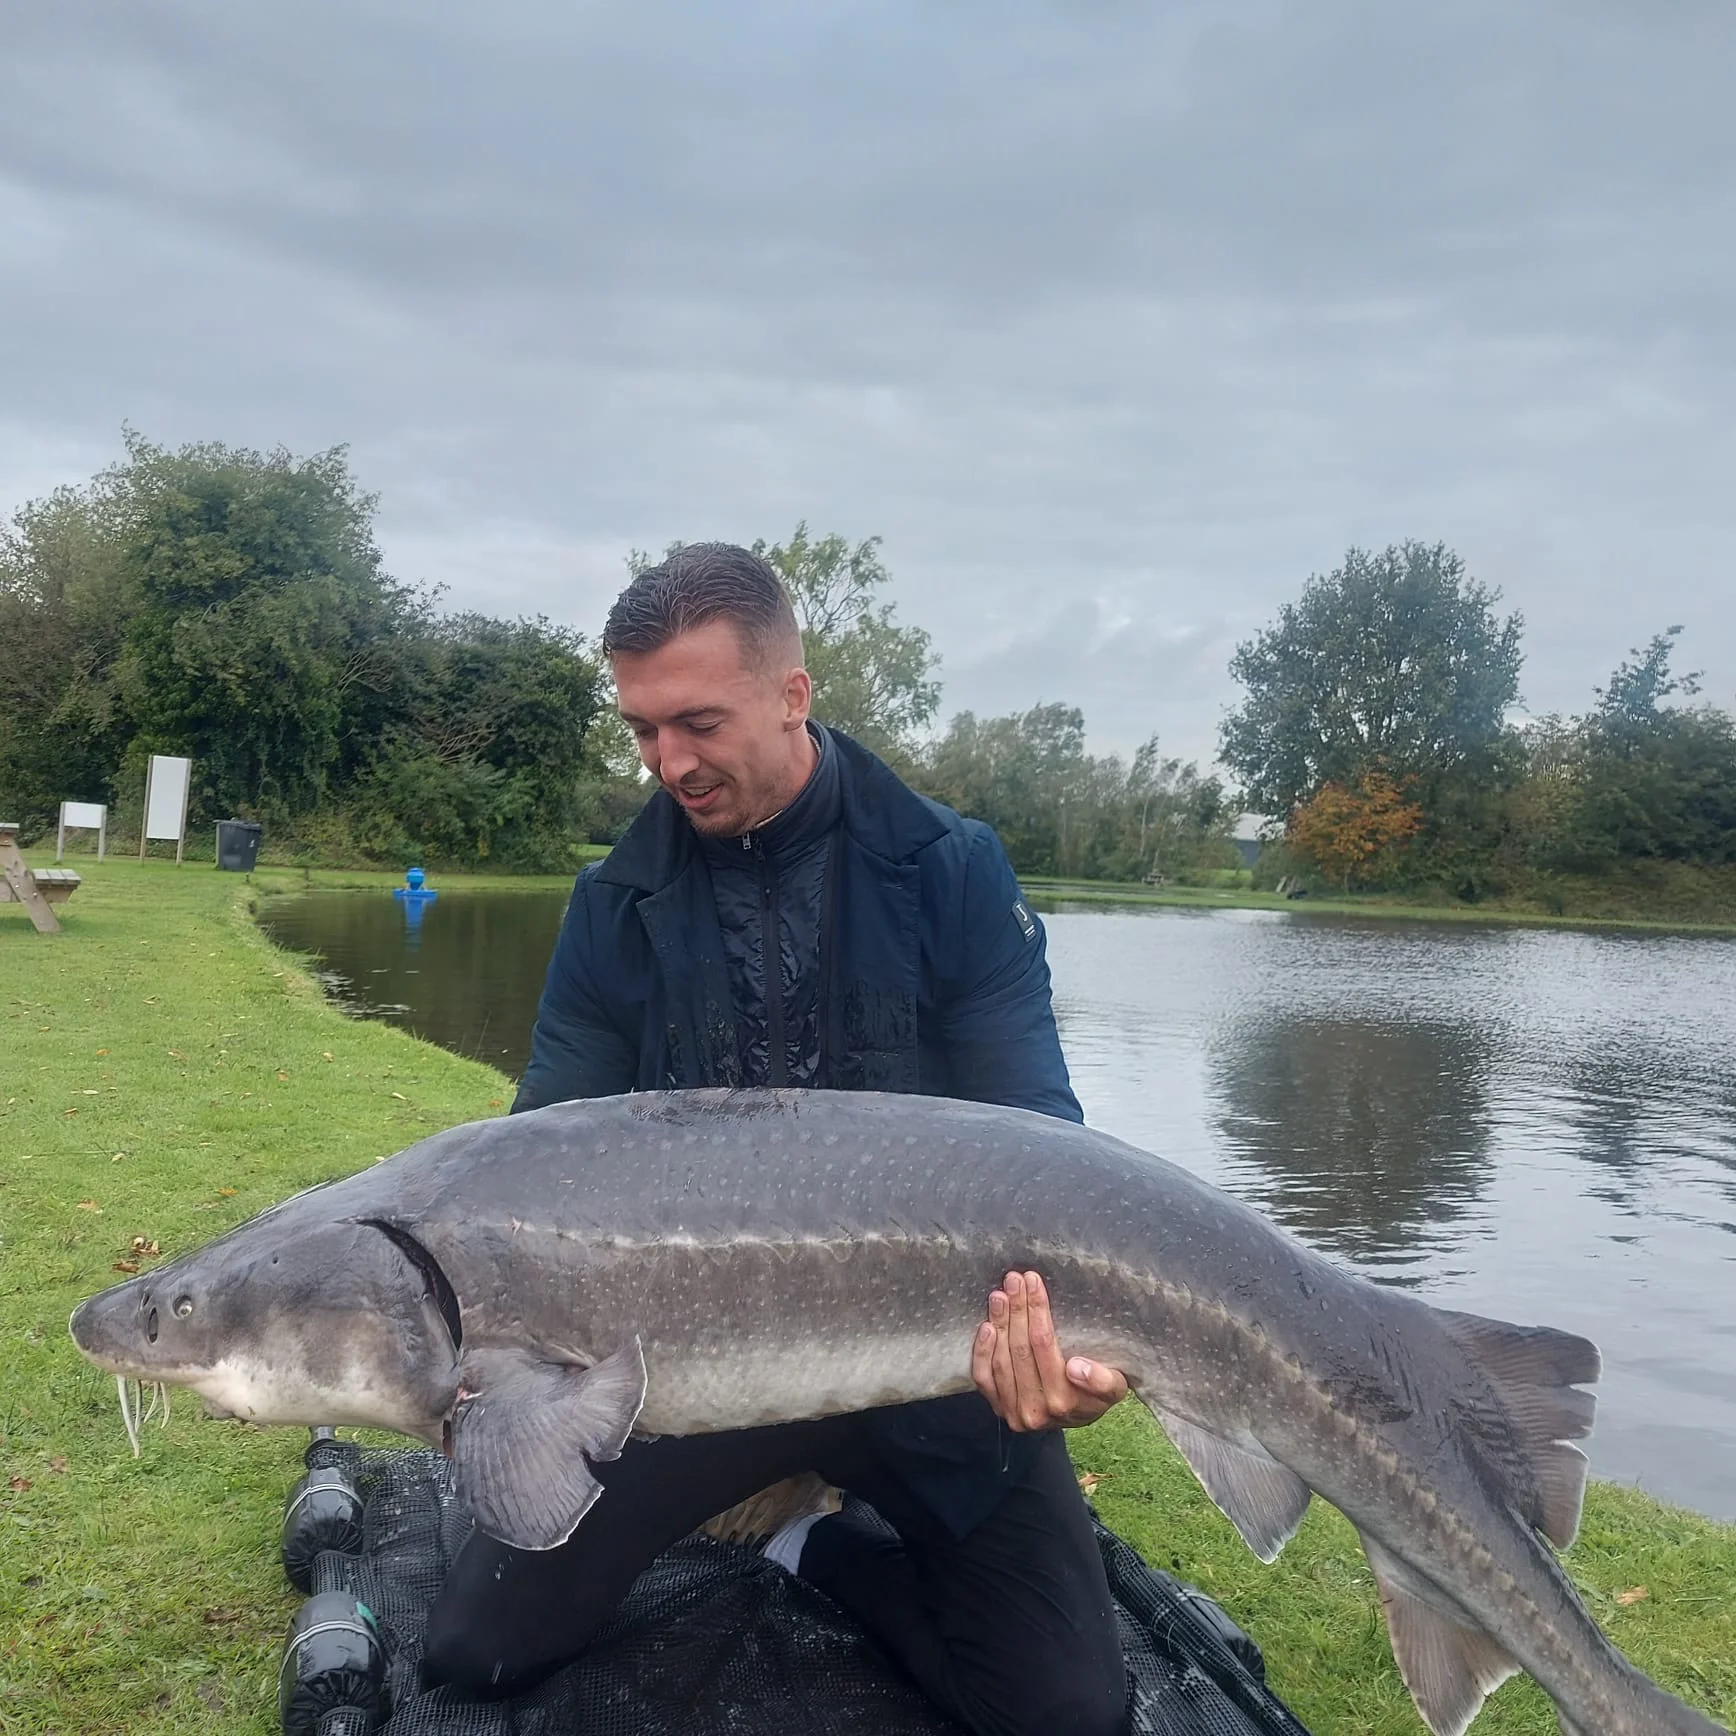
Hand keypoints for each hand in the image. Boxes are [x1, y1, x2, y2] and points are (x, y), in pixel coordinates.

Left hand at [971, 1270, 1128, 1430]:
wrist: (1078, 1417)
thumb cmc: (1097, 1392)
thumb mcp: (1114, 1385)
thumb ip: (1102, 1380)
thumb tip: (1076, 1367)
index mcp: (1065, 1401)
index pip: (1044, 1345)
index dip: (1037, 1310)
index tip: (1034, 1282)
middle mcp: (1037, 1411)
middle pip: (1021, 1350)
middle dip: (1017, 1309)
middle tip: (1015, 1279)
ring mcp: (1014, 1412)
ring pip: (1001, 1361)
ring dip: (999, 1323)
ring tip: (1000, 1295)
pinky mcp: (998, 1409)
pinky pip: (984, 1378)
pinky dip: (982, 1351)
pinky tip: (987, 1326)